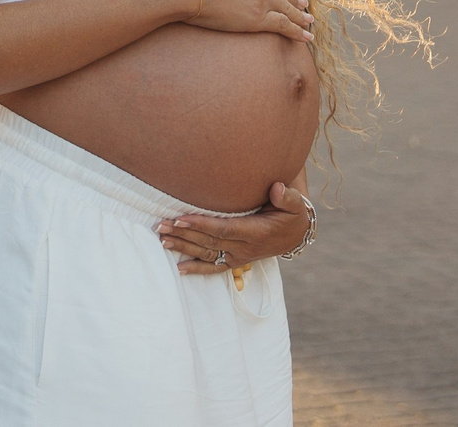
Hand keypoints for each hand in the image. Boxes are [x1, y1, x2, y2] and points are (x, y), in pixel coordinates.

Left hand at [156, 180, 312, 273]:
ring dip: (184, 247)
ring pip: (208, 253)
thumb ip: (289, 197)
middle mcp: (244, 248)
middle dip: (184, 233)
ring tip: (163, 239)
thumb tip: (278, 188)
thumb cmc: (291, 214)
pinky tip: (179, 269)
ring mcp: (239, 256)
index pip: (223, 228)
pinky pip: (215, 267)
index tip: (181, 217)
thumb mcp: (296, 205)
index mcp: (256, 232)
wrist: (295, 236)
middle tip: (161, 225)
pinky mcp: (235, 261)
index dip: (202, 224)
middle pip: (209, 241)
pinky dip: (197, 269)